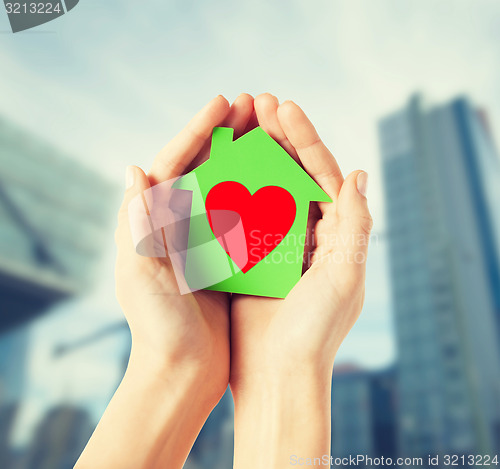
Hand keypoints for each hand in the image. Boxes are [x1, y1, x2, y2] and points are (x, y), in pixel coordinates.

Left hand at [76, 95, 254, 468]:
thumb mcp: (141, 275)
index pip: (174, 162)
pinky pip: (245, 215)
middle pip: (203, 166)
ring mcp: (203, 239)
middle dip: (227, 133)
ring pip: (228, 185)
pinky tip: (282, 178)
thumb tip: (133, 169)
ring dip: (248, 156)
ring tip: (271, 130)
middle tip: (254, 104)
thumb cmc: (158, 328)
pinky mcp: (224, 257)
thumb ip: (137, 225)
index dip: (198, 129)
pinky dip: (261, 193)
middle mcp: (176, 225)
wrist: (182, 371)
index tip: (225, 102)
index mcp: (151, 223)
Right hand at [230, 94, 371, 467]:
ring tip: (236, 125)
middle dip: (277, 137)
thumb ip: (355, 225)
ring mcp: (277, 244)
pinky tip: (215, 168)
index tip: (282, 107)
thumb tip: (358, 173)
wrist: (277, 376)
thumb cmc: (314, 332)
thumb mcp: (344, 276)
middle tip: (256, 103)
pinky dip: (230, 191)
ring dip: (251, 157)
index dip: (304, 138)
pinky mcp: (250, 259)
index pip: (322, 174)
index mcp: (336, 236)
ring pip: (264, 189)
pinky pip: (240, 216)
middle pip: (292, 175)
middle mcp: (309, 236)